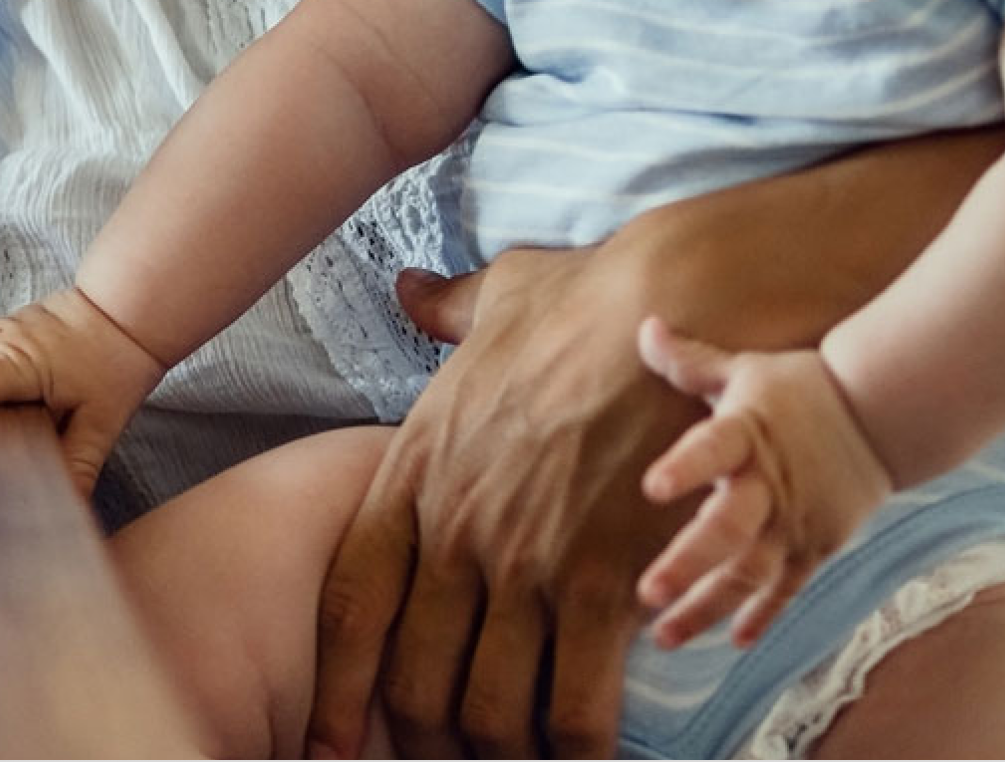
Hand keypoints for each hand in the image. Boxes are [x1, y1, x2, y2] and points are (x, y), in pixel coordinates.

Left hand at [308, 252, 694, 759]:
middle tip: (451, 757)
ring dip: (503, 752)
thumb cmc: (584, 299)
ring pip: (490, 706)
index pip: (352, 604)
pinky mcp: (603, 579)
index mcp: (415, 471)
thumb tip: (411, 290)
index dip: (338, 687)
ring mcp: (526, 560)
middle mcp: (456, 528)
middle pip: (415, 678)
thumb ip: (443, 312)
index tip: (335, 740)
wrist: (670, 301)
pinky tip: (582, 757)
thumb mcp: (492, 300)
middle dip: (427, 739)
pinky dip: (577, 747)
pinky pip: (577, 701)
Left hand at [633, 320, 895, 650]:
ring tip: (665, 635)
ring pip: (750, 574)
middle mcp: (770, 484)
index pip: (712, 448)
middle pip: (728, 530)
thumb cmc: (801, 389)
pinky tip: (734, 640)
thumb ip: (690, 361)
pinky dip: (763, 615)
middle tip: (647, 594)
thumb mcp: (745, 370)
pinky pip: (788, 589)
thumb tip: (644, 326)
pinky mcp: (817, 546)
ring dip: (707, 606)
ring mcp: (796, 522)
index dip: (684, 467)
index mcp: (747, 433)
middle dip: (688, 564)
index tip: (651, 488)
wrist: (882, 414)